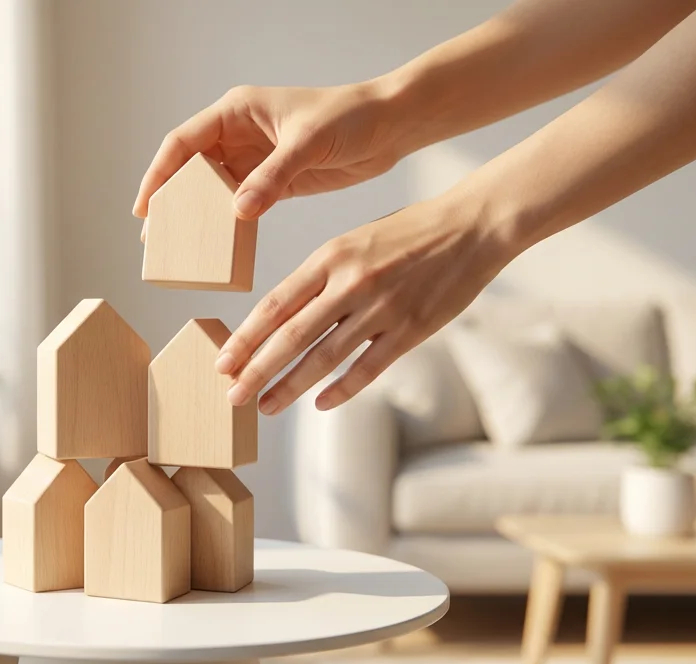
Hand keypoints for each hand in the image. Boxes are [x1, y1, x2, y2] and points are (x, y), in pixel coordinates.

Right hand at [133, 82, 409, 221]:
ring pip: (212, 190)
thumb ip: (272, 176)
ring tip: (179, 248)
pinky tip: (218, 246)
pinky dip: (227, 224)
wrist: (390, 126)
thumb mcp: (308, 142)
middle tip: (155, 237)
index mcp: (236, 111)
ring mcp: (254, 159)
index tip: (146, 207)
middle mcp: (238, 134)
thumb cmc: (351, 116)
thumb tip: (238, 210)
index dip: (159, 174)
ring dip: (196, 217)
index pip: (183, 143)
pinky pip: (239, 205)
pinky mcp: (273, 182)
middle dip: (171, 201)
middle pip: (190, 169)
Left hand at [217, 192, 519, 413]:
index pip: (275, 304)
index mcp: (330, 257)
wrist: (472, 226)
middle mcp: (351, 282)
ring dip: (290, 387)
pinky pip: (367, 368)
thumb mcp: (353, 242)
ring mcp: (382, 308)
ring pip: (324, 357)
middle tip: (232, 397)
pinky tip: (320, 404)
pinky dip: (341, 389)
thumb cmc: (407, 234)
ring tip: (266, 406)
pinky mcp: (411, 329)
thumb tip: (280, 318)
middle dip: (256, 371)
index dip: (245, 338)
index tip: (223, 363)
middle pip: (291, 336)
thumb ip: (318, 278)